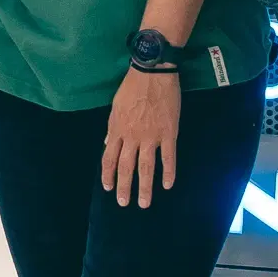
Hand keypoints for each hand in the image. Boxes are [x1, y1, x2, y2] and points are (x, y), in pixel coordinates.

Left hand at [100, 68, 180, 207]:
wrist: (153, 73)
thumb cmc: (132, 87)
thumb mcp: (116, 107)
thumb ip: (113, 129)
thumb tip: (108, 145)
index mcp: (117, 130)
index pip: (109, 158)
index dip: (108, 175)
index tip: (108, 188)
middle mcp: (132, 137)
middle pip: (126, 167)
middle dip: (124, 187)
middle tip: (124, 203)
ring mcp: (151, 136)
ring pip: (146, 167)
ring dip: (144, 187)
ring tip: (144, 203)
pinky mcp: (169, 133)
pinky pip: (168, 157)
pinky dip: (168, 172)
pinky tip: (168, 185)